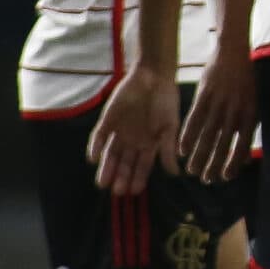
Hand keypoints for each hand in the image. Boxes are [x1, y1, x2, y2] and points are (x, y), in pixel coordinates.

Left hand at [89, 65, 178, 196]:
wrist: (153, 76)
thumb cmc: (166, 102)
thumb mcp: (170, 127)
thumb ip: (169, 149)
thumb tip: (175, 174)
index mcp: (150, 144)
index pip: (142, 167)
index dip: (138, 179)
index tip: (134, 192)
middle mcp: (133, 141)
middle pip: (125, 164)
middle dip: (121, 178)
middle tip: (117, 192)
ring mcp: (119, 132)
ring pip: (110, 155)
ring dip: (107, 168)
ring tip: (103, 183)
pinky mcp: (107, 121)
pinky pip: (99, 137)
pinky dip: (95, 148)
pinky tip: (94, 159)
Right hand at [180, 39, 257, 182]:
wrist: (233, 54)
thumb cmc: (245, 82)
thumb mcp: (253, 105)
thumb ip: (248, 131)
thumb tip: (248, 159)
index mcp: (250, 114)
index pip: (243, 144)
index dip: (234, 162)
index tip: (226, 177)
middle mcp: (235, 111)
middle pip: (223, 143)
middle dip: (214, 164)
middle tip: (206, 180)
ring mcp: (219, 103)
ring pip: (207, 135)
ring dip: (198, 155)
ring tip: (192, 171)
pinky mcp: (204, 95)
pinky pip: (194, 119)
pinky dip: (187, 136)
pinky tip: (182, 149)